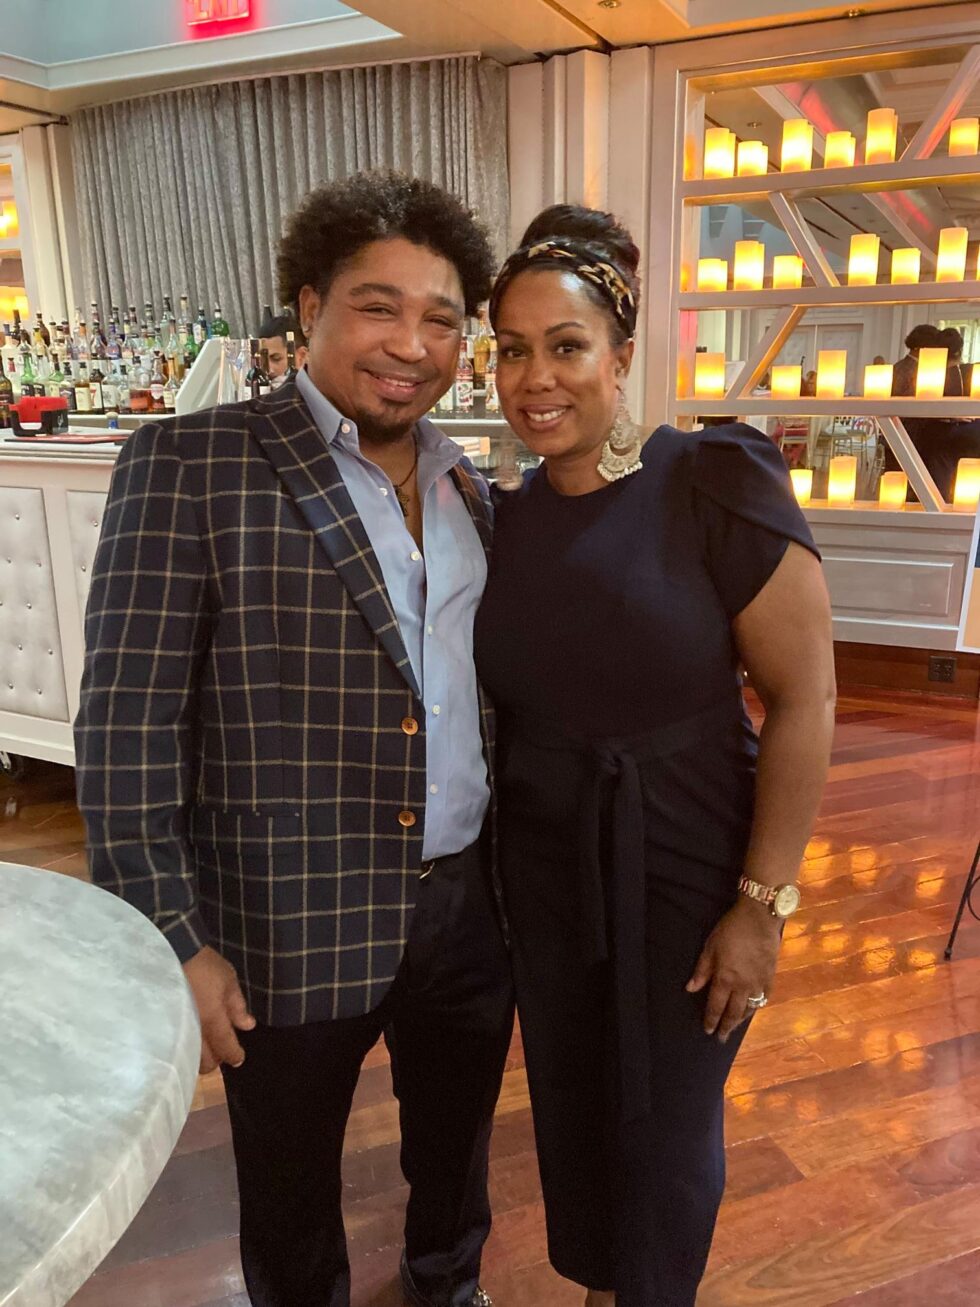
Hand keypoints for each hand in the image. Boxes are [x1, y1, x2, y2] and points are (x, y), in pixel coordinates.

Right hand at [183, 946, 255, 1072]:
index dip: (235, 1055)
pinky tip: (190, 1040)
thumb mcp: (229, 981)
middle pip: (206, 1063)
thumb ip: (238, 1006)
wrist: (174, 954)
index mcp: (213, 1021)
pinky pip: (177, 1048)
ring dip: (200, 1058)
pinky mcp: (163, 1028)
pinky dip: (186, 1050)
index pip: (226, 1048)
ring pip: (189, 1059)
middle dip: (217, 1061)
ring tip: (205, 1045)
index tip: (239, 1058)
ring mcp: (177, 1032)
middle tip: (221, 1049)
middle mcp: (195, 1032)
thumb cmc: (205, 966)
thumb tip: (248, 1026)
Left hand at [686, 897, 781, 1042]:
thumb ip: (701, 970)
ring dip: (741, 1020)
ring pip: (749, 1008)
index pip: (715, 1006)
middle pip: (733, 1012)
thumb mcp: (710, 946)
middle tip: (721, 1038)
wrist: (760, 918)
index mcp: (725, 979)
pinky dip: (757, 1006)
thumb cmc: (731, 929)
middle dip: (726, 1027)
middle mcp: (742, 986)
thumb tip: (690, 989)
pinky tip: (754, 1009)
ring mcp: (758, 983)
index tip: (707, 1030)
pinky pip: (764, 998)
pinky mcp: (770, 976)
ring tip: (735, 1028)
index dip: (711, 1019)